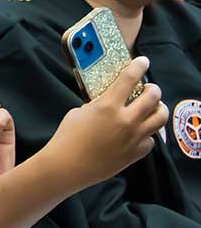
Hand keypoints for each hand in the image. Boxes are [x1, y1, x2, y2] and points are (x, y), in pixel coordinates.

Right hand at [47, 57, 166, 190]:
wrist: (67, 166)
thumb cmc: (67, 137)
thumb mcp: (79, 113)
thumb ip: (98, 105)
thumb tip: (108, 103)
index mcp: (108, 106)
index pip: (130, 78)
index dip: (139, 66)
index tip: (143, 61)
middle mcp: (126, 120)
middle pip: (153, 97)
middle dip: (153, 89)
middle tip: (149, 89)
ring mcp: (133, 138)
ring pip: (160, 118)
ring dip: (158, 109)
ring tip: (152, 108)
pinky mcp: (135, 153)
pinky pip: (150, 140)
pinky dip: (147, 134)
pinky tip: (139, 133)